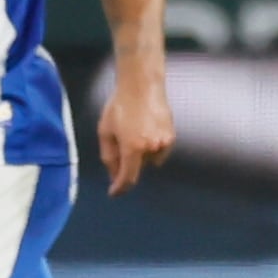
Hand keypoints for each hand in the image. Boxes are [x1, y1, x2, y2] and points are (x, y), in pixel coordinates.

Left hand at [96, 69, 173, 195]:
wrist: (142, 84)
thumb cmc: (119, 105)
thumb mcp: (105, 131)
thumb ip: (109, 156)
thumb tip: (113, 175)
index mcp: (133, 148)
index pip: (128, 178)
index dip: (120, 188)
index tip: (114, 193)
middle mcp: (151, 149)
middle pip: (138, 167)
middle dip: (128, 162)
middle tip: (120, 143)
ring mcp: (164, 142)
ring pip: (149, 160)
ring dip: (141, 154)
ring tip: (134, 131)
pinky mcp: (171, 136)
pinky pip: (159, 151)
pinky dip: (151, 147)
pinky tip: (145, 130)